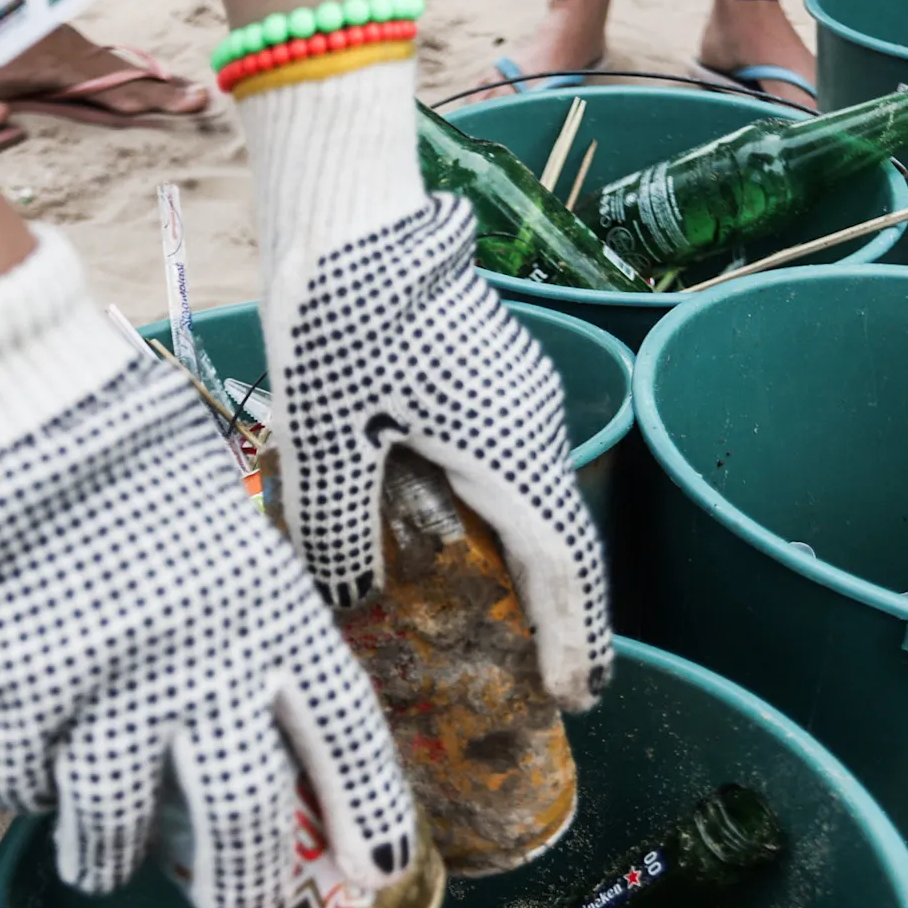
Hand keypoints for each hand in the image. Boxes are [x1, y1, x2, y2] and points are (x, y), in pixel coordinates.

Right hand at [0, 230, 417, 907]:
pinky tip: (27, 762)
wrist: (23, 401)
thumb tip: (263, 709)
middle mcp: (203, 663)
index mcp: (272, 613)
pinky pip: (21, 782)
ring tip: (103, 864)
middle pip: (239, 816)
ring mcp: (109, 683)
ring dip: (108, 858)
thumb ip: (253, 621)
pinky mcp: (17, 688)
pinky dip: (24, 784)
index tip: (373, 874)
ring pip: (114, 825)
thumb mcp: (235, 529)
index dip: (366, 816)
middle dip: (240, 888)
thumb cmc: (135, 453)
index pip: (344, 737)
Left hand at [262, 194, 612, 708]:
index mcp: (507, 456)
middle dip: (561, 616)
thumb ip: (339, 535)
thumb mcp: (326, 445)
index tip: (580, 695)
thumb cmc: (341, 326)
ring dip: (531, 566)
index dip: (575, 639)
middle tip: (556, 680)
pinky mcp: (489, 372)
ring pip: (535, 498)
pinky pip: (511, 463)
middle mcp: (531, 429)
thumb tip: (350, 602)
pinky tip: (463, 538)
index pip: (562, 568)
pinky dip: (505, 518)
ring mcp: (516, 394)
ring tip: (510, 623)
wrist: (350, 211)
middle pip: (559, 539)